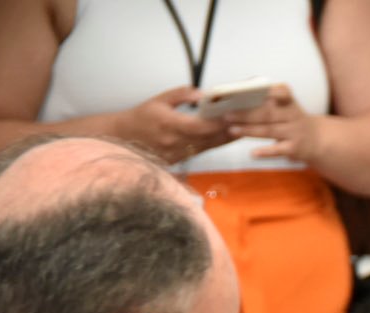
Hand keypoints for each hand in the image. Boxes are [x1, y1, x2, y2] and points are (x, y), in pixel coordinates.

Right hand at [117, 86, 231, 163]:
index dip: (218, 124)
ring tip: (242, 130)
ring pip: (207, 148)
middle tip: (246, 124)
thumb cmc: (142, 117)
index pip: (200, 127)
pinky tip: (224, 138)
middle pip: (208, 139)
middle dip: (228, 132)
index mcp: (169, 125)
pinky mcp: (178, 161)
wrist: (123, 138)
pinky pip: (200, 152)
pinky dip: (212, 145)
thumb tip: (200, 94)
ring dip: (224, 140)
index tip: (233, 116)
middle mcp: (175, 143)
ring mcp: (177, 154)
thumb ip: (180, 95)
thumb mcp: (159, 100)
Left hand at [223, 84, 320, 161]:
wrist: (319, 141)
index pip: (283, 92)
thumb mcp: (288, 108)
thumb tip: (240, 94)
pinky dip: (265, 152)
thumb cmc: (294, 121)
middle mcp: (294, 116)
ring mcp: (295, 133)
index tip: (252, 89)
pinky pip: (278, 150)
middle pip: (268, 113)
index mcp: (290, 103)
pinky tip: (252, 153)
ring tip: (231, 130)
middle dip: (247, 113)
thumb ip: (270, 102)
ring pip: (269, 130)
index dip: (270, 91)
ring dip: (249, 130)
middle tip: (227, 114)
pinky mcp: (295, 149)